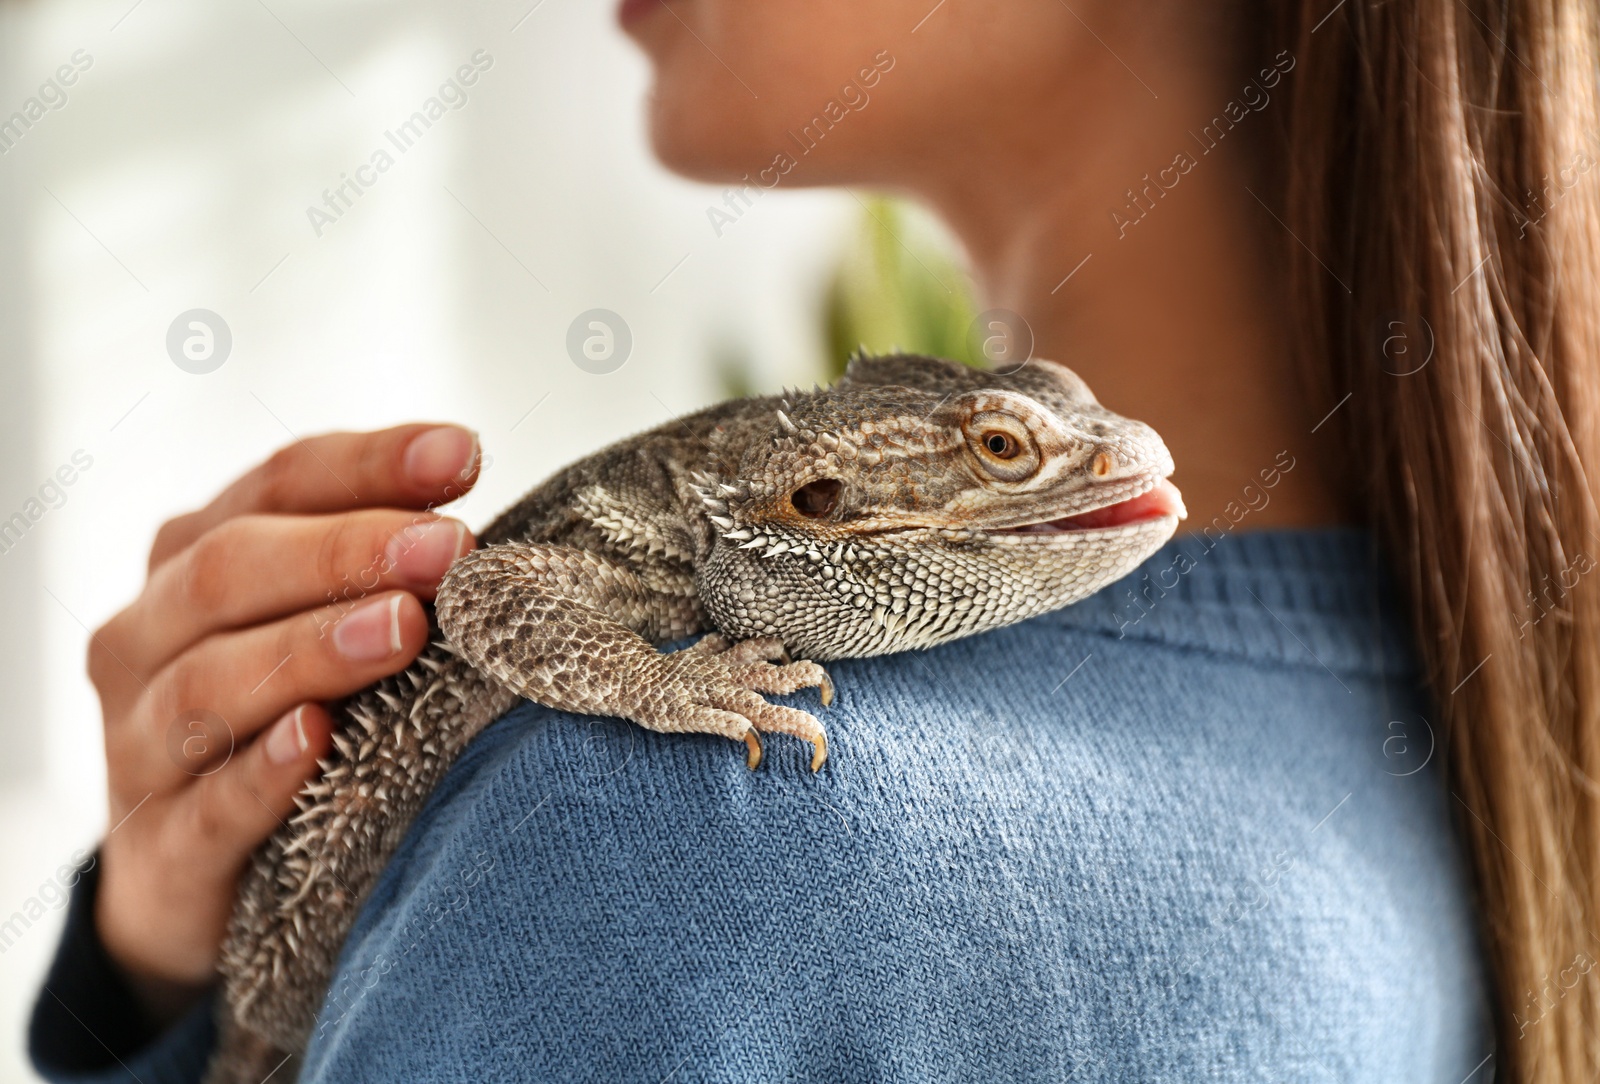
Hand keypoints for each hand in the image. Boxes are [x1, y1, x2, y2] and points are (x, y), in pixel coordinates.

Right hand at [87, 424, 480, 1023]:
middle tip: (447, 548)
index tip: (463, 454)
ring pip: (211, 680)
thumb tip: (477, 524)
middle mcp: (148, 636)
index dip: (371, 464)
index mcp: (193, 558)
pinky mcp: (158, 849)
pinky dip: (260, 772)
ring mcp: (140, 744)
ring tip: (402, 628)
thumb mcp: (321, 628)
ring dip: (312, 648)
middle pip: (232, 569)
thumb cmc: (281, 718)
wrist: (190, 876)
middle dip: (346, 552)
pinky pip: (205, 805)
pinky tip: (316, 739)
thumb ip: (382, 574)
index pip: (279, 483)